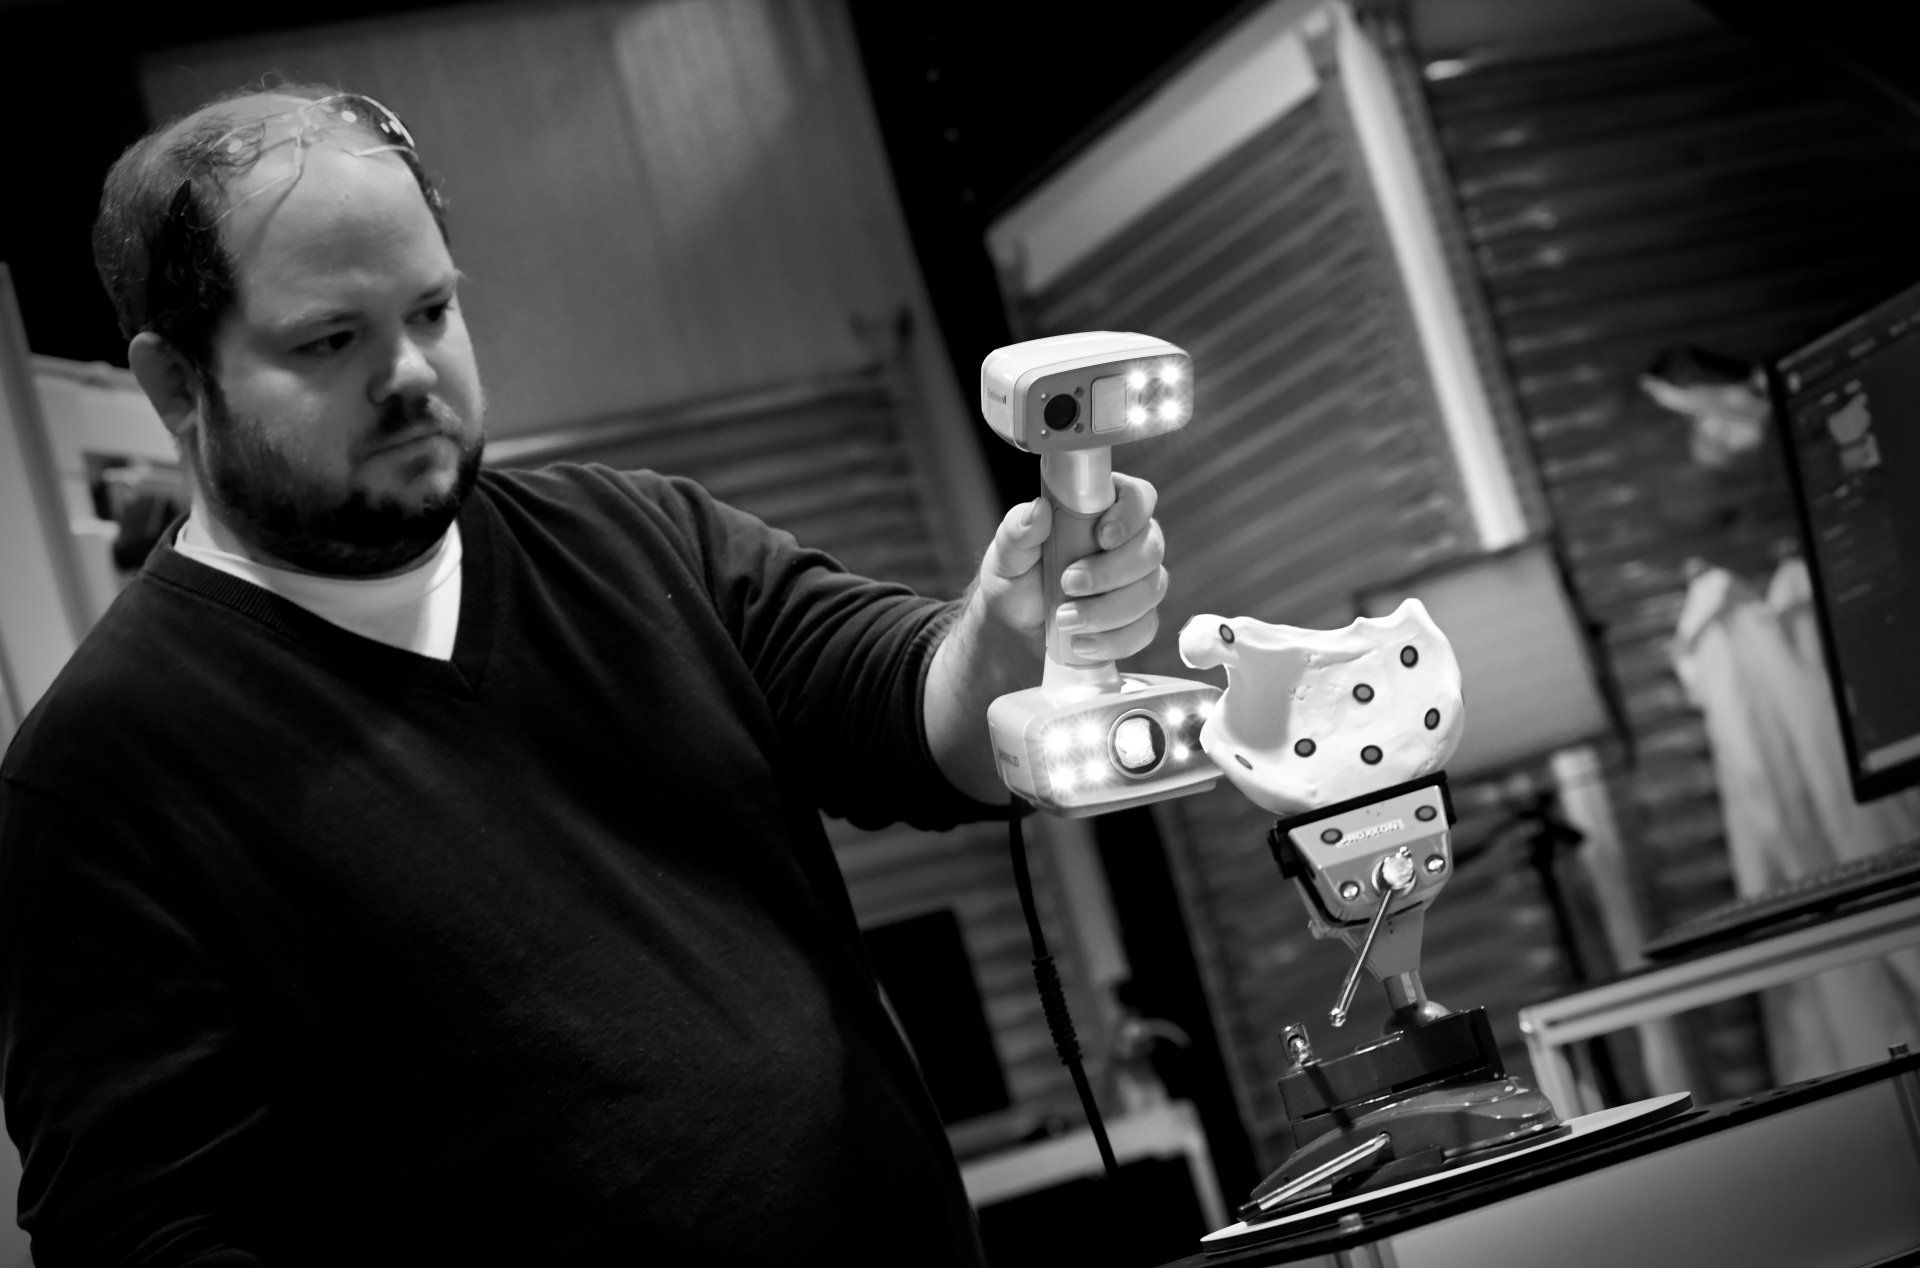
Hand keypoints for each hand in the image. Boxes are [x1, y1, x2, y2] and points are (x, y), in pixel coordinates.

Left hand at [975, 472, 1168, 661]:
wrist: (1016, 625)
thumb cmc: (1017, 577)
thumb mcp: (1007, 553)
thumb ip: (1018, 530)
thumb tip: (1038, 511)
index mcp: (1103, 510)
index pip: (1138, 498)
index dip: (1129, 516)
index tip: (1102, 537)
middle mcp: (1130, 542)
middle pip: (1151, 549)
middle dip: (1110, 572)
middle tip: (1068, 584)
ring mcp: (1139, 582)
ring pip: (1149, 591)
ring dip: (1107, 610)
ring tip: (1064, 619)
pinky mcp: (1138, 619)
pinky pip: (1143, 629)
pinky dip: (1112, 640)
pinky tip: (1082, 644)